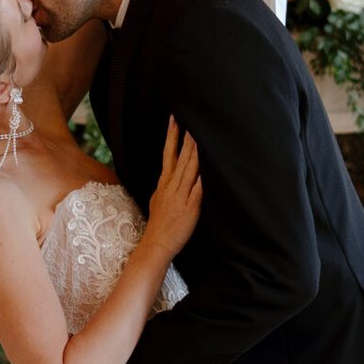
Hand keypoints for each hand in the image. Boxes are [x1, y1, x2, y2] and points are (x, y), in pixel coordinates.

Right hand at [146, 116, 201, 257]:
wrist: (156, 244)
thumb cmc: (159, 223)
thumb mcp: (157, 199)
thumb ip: (165, 185)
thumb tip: (168, 175)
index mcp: (164, 183)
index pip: (168, 154)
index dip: (172, 137)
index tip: (174, 120)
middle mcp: (172, 187)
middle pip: (180, 158)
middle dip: (186, 139)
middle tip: (191, 119)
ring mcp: (181, 197)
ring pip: (189, 170)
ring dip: (195, 153)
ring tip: (200, 136)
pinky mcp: (191, 208)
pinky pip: (197, 191)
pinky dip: (202, 179)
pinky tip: (207, 168)